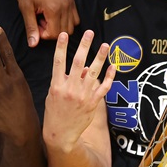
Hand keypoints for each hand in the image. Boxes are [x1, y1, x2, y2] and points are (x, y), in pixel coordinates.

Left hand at [16, 0, 78, 46]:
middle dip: (51, 32)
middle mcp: (66, 6)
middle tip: (40, 21)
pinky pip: (75, 18)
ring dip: (59, 27)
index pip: (54, 35)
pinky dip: (66, 21)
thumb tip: (33, 44)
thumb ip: (31, 27)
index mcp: (54, 9)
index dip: (43, 34)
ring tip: (46, 18)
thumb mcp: (25, 7)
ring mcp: (70, 2)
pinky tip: (54, 14)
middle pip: (64, 32)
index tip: (35, 25)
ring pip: (71, 27)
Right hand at [43, 31, 112, 152]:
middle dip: (84, 46)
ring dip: (100, 57)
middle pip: (78, 62)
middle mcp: (70, 89)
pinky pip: (103, 87)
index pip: (58, 62)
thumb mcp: (54, 95)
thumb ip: (66, 80)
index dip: (61, 47)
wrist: (60, 134)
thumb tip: (85, 68)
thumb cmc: (55, 112)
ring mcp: (83, 95)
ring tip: (105, 45)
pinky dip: (109, 77)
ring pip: (94, 72)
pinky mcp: (93, 103)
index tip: (63, 34)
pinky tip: (113, 66)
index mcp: (57, 85)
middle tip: (89, 32)